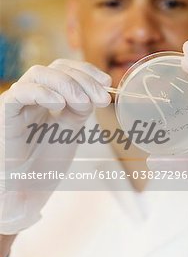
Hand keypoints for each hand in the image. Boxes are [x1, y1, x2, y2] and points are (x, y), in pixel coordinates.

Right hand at [0, 59, 110, 233]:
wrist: (26, 188)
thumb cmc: (45, 162)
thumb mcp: (70, 129)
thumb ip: (81, 108)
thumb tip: (98, 92)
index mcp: (47, 96)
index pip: (65, 69)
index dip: (87, 71)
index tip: (107, 83)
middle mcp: (31, 94)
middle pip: (56, 68)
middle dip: (83, 79)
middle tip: (102, 98)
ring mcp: (18, 102)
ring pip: (39, 74)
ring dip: (67, 84)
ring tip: (83, 104)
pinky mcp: (6, 113)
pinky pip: (20, 92)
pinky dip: (43, 92)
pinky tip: (58, 104)